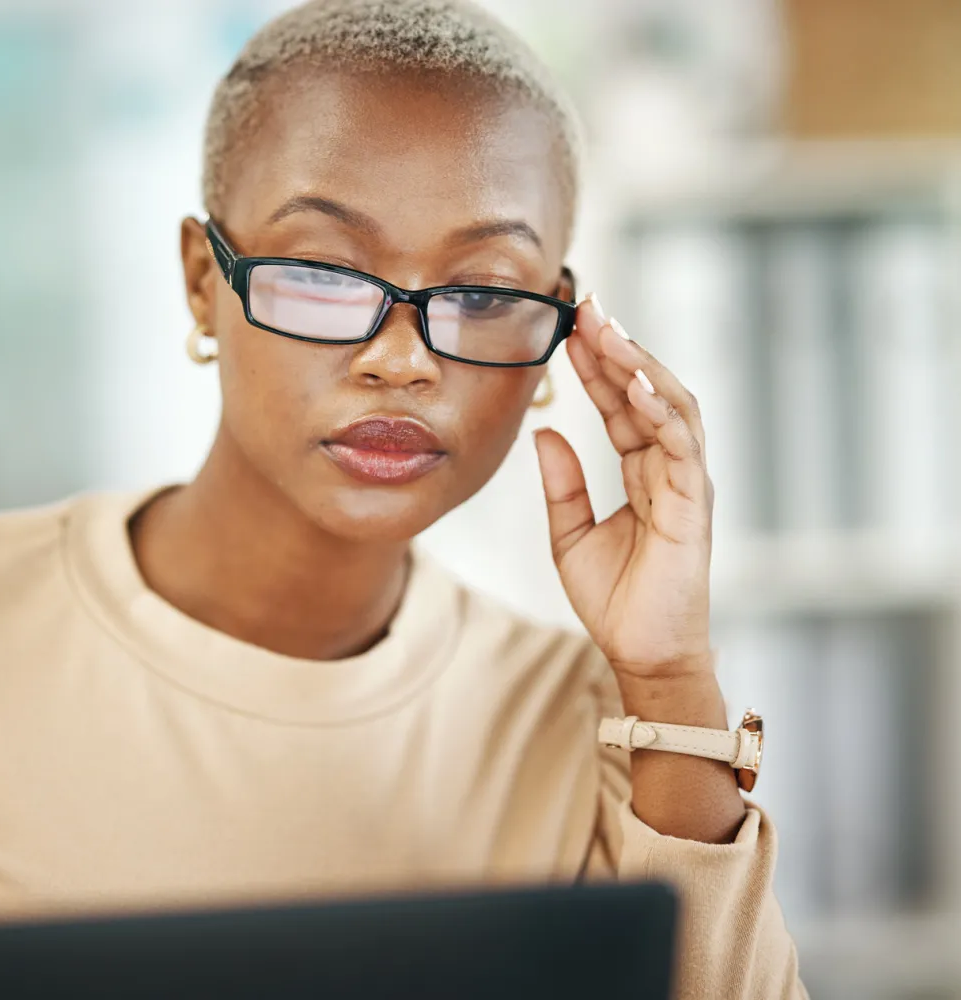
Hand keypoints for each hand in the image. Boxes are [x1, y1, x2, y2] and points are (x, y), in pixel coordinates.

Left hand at [534, 295, 713, 681]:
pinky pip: (681, 446)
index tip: (571, 325)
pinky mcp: (694, 504)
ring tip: (608, 331)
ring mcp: (686, 483)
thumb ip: (562, 482)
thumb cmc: (615, 598)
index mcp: (642, 471)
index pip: (619, 404)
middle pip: (647, 392)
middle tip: (588, 307)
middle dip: (619, 348)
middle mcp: (668, 468)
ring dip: (640, 365)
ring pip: (671, 406)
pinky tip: (634, 382)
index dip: (598, 365)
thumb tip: (544, 431)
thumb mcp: (570, 533)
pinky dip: (660, 410)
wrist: (640, 652)